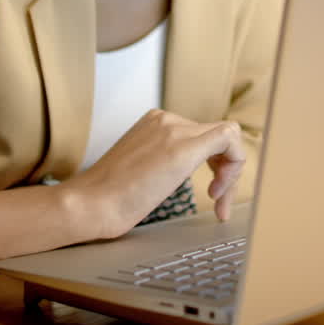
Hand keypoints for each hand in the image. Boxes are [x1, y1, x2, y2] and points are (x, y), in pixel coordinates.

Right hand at [61, 109, 244, 238]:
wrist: (89, 204)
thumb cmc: (108, 198)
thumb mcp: (143, 171)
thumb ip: (163, 163)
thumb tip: (177, 176)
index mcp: (155, 123)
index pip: (202, 135)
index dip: (215, 164)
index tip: (209, 192)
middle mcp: (166, 120)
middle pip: (218, 137)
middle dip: (227, 171)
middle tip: (218, 201)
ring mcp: (174, 129)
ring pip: (227, 138)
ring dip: (230, 173)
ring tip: (217, 201)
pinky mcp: (182, 147)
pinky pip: (229, 138)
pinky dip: (234, 166)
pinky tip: (217, 193)